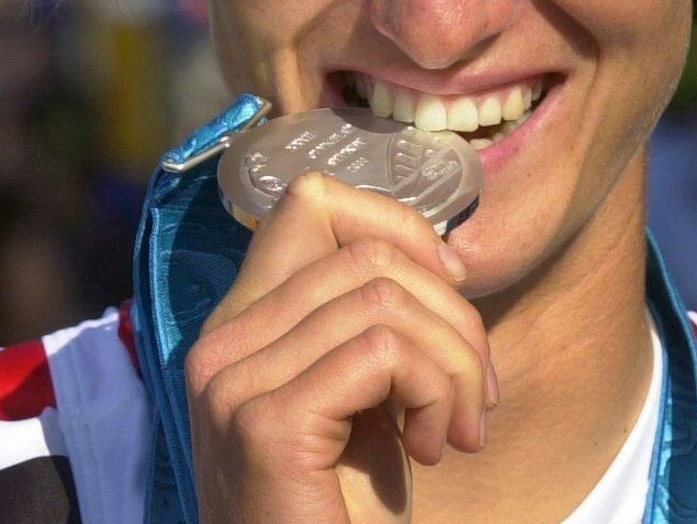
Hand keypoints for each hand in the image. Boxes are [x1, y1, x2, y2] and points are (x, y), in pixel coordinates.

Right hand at [183, 171, 496, 522]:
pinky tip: (434, 450)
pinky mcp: (265, 424)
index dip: (399, 228)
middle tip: (476, 395)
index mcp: (243, 325)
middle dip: (454, 316)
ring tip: (459, 430)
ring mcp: (232, 382)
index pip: (313, 202)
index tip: (450, 292)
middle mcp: (220, 344)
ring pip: (385, 299)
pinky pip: (383, 353)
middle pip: (368, 253)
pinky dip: (437, 394)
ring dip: (456, 364)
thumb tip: (448, 256)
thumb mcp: (367, 395)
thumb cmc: (347, 503)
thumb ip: (377, 322)